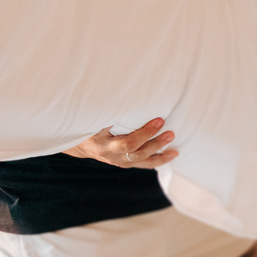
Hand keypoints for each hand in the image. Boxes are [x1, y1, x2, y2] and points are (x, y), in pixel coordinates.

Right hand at [62, 117, 178, 168]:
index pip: (128, 143)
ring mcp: (119, 161)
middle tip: (171, 133)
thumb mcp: (96, 117)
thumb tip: (128, 91)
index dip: (145, 133)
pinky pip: (143, 164)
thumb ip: (111, 110)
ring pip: (142, 161)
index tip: (159, 120)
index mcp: (104, 143)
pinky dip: (158, 160)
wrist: (81, 143)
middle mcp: (112, 155)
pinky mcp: (125, 163)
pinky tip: (172, 155)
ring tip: (175, 150)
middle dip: (155, 144)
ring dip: (160, 155)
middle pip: (137, 153)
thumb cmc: (90, 124)